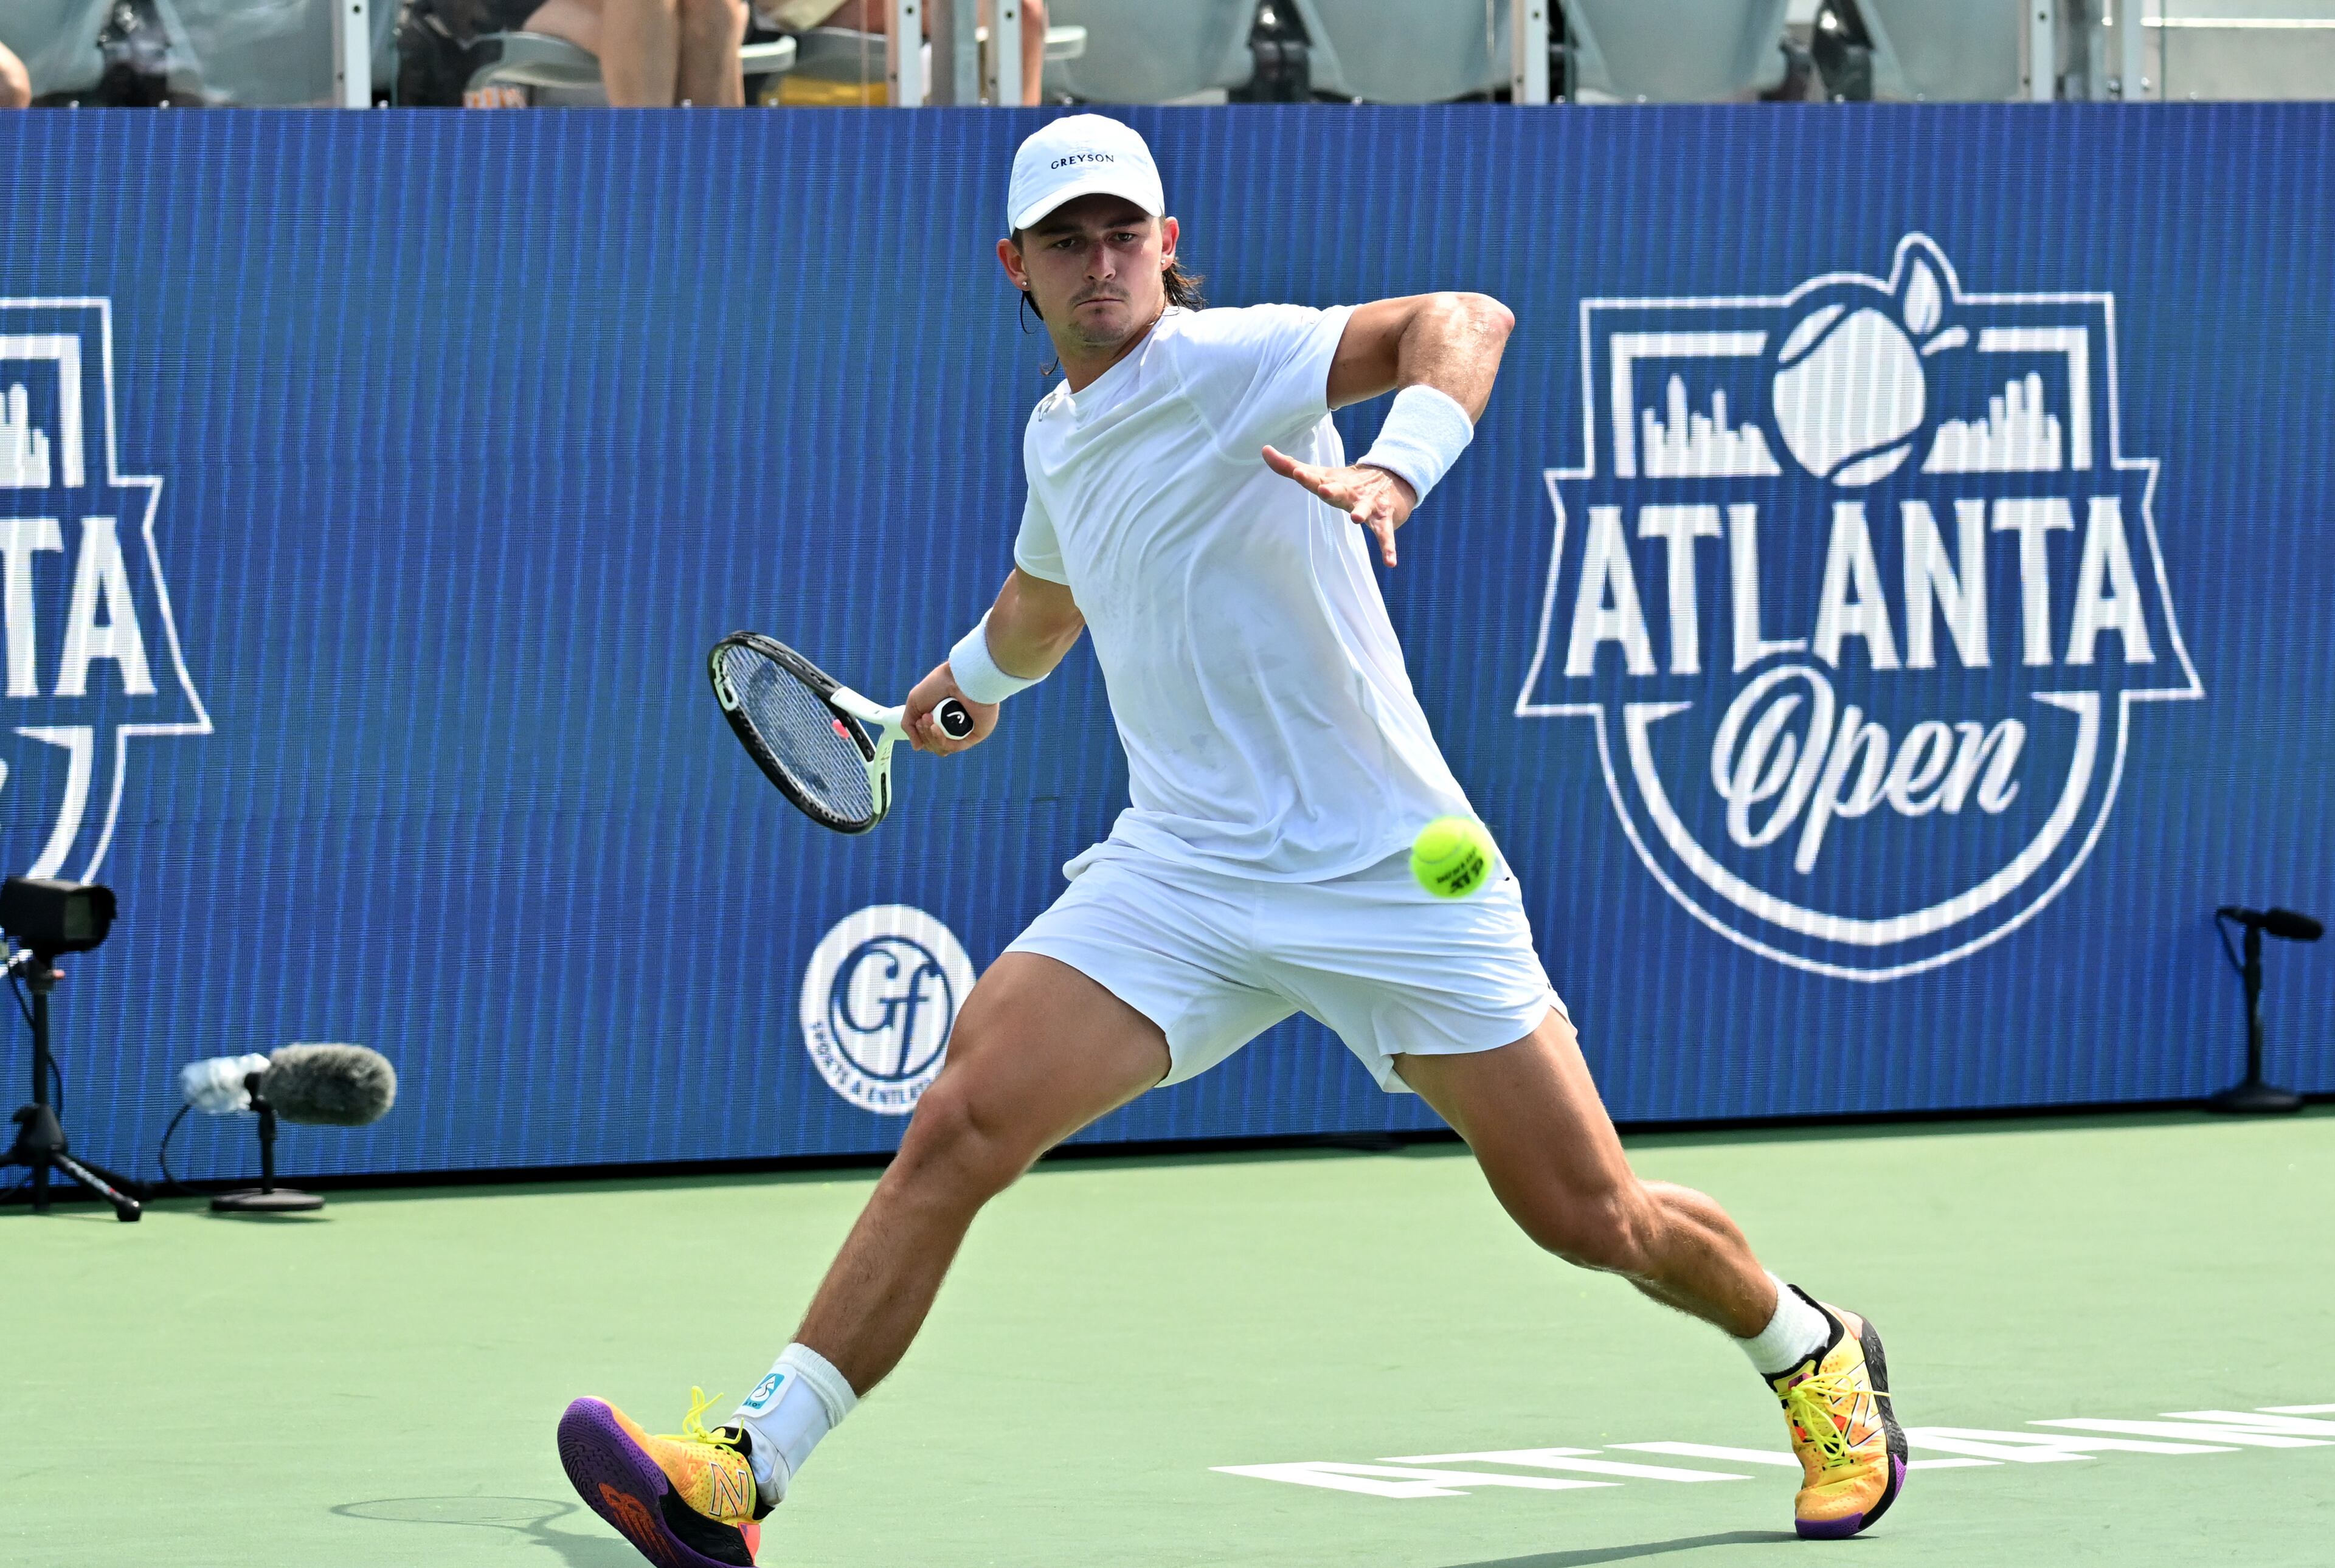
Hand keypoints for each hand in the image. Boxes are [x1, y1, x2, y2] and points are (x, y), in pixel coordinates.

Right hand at [903, 661, 997, 756]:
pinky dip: (942, 741)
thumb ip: (909, 725)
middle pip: (933, 745)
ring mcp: (964, 731)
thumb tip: (917, 747)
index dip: (920, 734)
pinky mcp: (975, 734)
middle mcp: (953, 726)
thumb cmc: (938, 684)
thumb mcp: (914, 703)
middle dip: (924, 735)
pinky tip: (935, 728)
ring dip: (930, 737)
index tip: (919, 720)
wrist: (959, 676)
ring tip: (928, 720)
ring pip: (943, 748)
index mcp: (940, 719)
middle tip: (924, 718)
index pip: (927, 738)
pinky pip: (956, 746)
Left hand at [1262, 445, 1417, 566]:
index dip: (1306, 477)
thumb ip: (1289, 466)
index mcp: (1333, 483)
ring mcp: (1369, 505)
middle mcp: (1350, 492)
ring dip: (1361, 512)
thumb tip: (1264, 450)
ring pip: (1365, 508)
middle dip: (1332, 490)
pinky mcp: (1384, 520)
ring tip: (1356, 519)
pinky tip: (1390, 562)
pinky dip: (1388, 548)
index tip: (1296, 472)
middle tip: (1324, 489)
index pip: (1316, 479)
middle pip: (1339, 490)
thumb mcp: (1319, 474)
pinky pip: (1385, 535)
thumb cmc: (1346, 482)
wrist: (1392, 480)